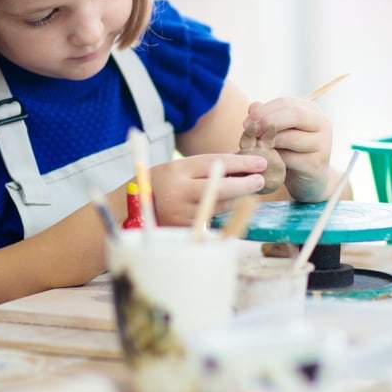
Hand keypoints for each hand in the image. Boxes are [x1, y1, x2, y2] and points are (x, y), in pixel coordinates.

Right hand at [148, 153, 267, 225]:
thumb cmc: (160, 183)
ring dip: (238, 198)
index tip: (259, 162)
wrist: (130, 208)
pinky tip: (235, 206)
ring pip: (219, 206)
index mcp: (177, 170)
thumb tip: (239, 163)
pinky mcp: (184, 229)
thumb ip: (204, 166)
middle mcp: (179, 191)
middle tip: (261, 180)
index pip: (214, 163)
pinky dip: (225, 213)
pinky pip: (211, 220)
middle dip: (244, 184)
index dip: (240, 163)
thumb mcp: (177, 168)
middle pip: (220, 187)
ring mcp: (181, 213)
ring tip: (251, 191)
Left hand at [243, 97, 332, 201]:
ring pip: (291, 138)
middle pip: (294, 115)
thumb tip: (253, 106)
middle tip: (251, 131)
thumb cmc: (289, 152)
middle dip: (268, 121)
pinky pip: (290, 158)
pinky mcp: (317, 163)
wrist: (307, 181)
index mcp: (311, 111)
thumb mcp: (277, 132)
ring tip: (257, 148)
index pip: (285, 103)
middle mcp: (322, 124)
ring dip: (270, 142)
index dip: (263, 110)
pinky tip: (267, 162)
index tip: (246, 122)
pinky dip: (275, 160)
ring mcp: (323, 143)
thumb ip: (266, 117)